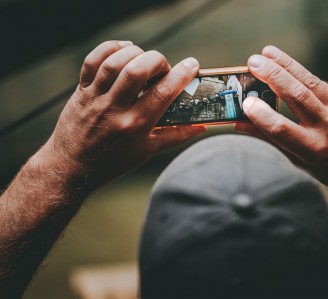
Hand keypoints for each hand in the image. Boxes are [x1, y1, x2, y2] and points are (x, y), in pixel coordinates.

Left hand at [37, 40, 204, 189]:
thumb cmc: (113, 161)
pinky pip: (93, 60)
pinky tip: (125, 51)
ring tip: (145, 62)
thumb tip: (201, 127)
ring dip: (136, 54)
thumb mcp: (147, 151)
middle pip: (136, 70)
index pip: (162, 94)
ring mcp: (95, 98)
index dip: (181, 76)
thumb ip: (176, 135)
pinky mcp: (81, 90)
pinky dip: (111, 49)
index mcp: (134, 126)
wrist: (72, 166)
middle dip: (157, 61)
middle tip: (163, 70)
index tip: (192, 65)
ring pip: (115, 62)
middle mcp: (113, 109)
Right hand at [236, 46, 327, 196]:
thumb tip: (240, 124)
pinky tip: (285, 65)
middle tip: (253, 62)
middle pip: (296, 96)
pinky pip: (319, 84)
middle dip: (272, 76)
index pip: (281, 128)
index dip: (261, 114)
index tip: (246, 102)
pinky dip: (300, 74)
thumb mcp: (297, 160)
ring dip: (286, 64)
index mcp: (313, 150)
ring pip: (309, 81)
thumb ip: (270, 139)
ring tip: (266, 53)